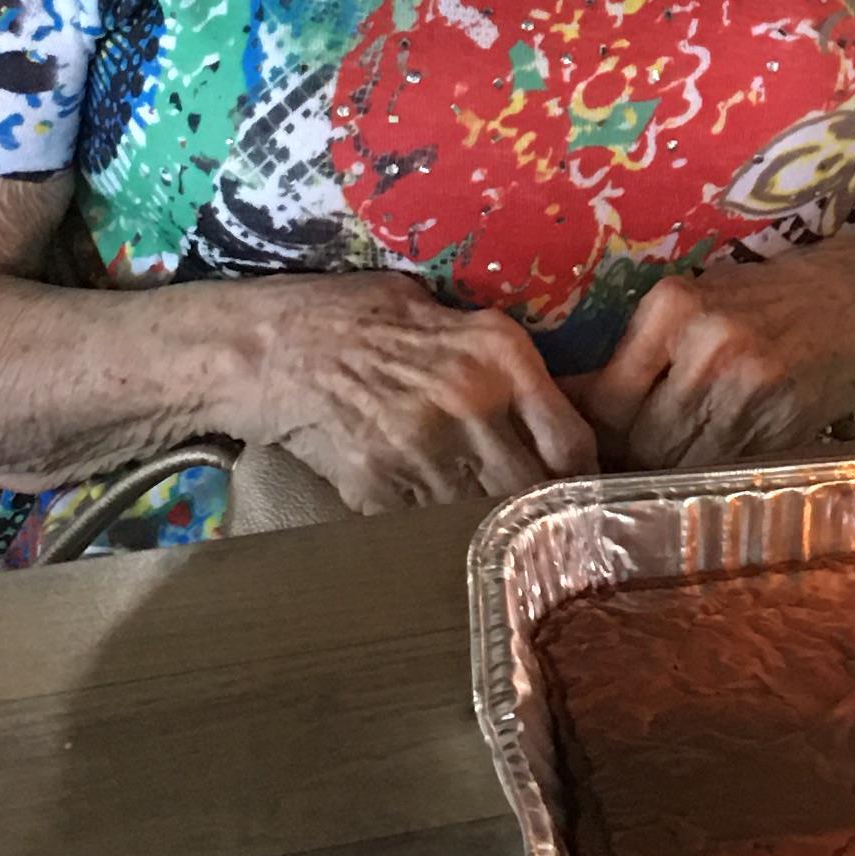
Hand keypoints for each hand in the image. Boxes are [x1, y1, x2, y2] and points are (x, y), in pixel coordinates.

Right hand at [236, 274, 591, 509]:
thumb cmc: (358, 316)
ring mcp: (425, 450)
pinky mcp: (380, 488)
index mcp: (499, 354)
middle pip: (537, 491)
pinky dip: (438, 539)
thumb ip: (495, 358)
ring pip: (488, 520)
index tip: (580, 493)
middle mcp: (472, 403)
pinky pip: (430, 531)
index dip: (583, 478)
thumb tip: (546, 404)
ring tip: (495, 543)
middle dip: (543, 515)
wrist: (270, 345)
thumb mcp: (443, 313)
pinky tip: (437, 537)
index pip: (573, 441)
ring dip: (492, 533)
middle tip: (546, 531)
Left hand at [565, 245, 854, 474]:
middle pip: (636, 439)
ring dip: (658, 477)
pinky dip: (703, 478)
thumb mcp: (696, 301)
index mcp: (673, 306)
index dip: (585, 436)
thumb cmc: (765, 298)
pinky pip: (721, 469)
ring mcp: (748, 388)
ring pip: (676, 462)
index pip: (604, 399)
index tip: (574, 452)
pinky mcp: (781, 423)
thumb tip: (571, 407)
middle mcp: (708, 344)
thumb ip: (641, 353)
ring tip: (649, 481)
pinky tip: (697, 476)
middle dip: (619, 464)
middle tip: (608, 476)